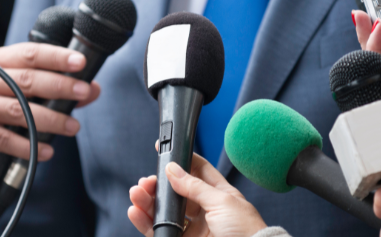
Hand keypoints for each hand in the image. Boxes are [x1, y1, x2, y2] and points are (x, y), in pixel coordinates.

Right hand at [0, 42, 101, 164]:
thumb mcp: (21, 86)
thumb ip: (57, 85)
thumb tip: (93, 89)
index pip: (30, 53)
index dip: (56, 56)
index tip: (80, 62)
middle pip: (26, 80)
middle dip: (59, 86)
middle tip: (84, 92)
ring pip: (19, 111)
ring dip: (51, 120)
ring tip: (73, 127)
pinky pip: (7, 140)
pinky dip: (30, 147)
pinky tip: (48, 151)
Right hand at [128, 150, 266, 236]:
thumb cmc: (245, 231)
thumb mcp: (221, 201)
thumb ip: (194, 186)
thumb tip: (173, 169)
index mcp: (219, 194)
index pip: (197, 171)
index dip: (181, 160)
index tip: (164, 151)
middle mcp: (205, 210)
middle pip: (176, 192)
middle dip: (159, 184)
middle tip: (146, 181)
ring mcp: (193, 228)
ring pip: (165, 211)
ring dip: (148, 201)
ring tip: (137, 193)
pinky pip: (159, 231)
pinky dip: (145, 222)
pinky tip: (136, 212)